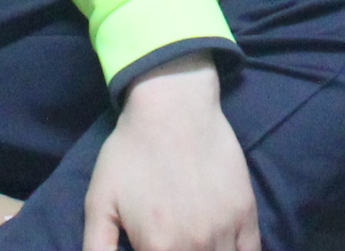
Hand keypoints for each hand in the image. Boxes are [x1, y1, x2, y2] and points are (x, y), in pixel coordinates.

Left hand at [83, 56, 259, 250]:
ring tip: (192, 246)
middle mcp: (196, 246)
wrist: (173, 108)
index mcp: (158, 249)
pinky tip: (221, 250)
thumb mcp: (99, 203)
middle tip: (169, 245)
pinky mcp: (246, 216)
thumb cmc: (130, 153)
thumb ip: (98, 249)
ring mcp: (225, 232)